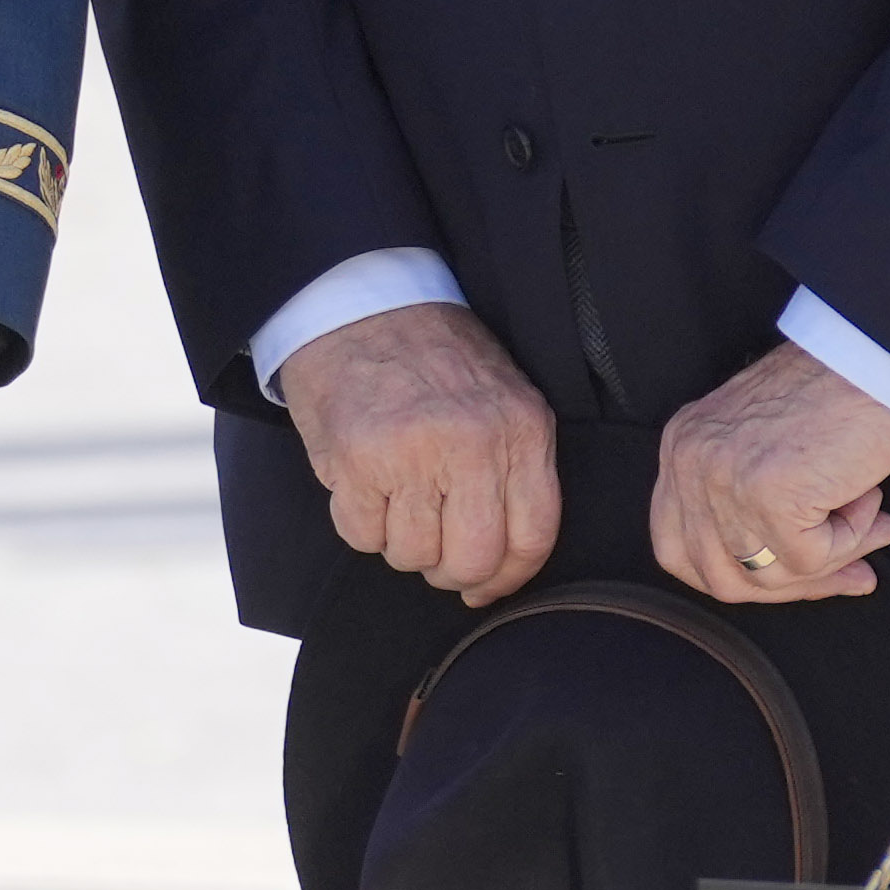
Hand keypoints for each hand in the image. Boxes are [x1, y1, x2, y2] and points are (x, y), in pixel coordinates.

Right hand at [286, 298, 558, 605]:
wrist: (356, 303)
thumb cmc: (428, 355)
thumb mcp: (499, 396)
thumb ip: (512, 467)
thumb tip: (503, 562)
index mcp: (521, 427)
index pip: (533, 536)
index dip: (507, 577)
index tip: (484, 586)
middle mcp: (473, 442)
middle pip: (472, 558)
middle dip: (447, 570)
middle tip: (429, 548)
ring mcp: (412, 451)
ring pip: (413, 553)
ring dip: (398, 543)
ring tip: (391, 500)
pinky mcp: (356, 457)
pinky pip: (361, 534)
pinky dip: (358, 523)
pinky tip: (360, 486)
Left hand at [650, 340, 889, 602]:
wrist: (874, 354)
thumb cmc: (834, 392)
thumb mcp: (765, 444)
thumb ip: (752, 503)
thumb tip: (789, 577)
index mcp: (682, 449)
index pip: (679, 549)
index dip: (736, 577)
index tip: (791, 577)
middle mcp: (690, 463)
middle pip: (717, 575)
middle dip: (790, 586)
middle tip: (849, 573)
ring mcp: (724, 478)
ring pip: (768, 574)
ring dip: (833, 559)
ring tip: (870, 522)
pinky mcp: (770, 492)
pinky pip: (812, 557)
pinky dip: (853, 539)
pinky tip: (870, 501)